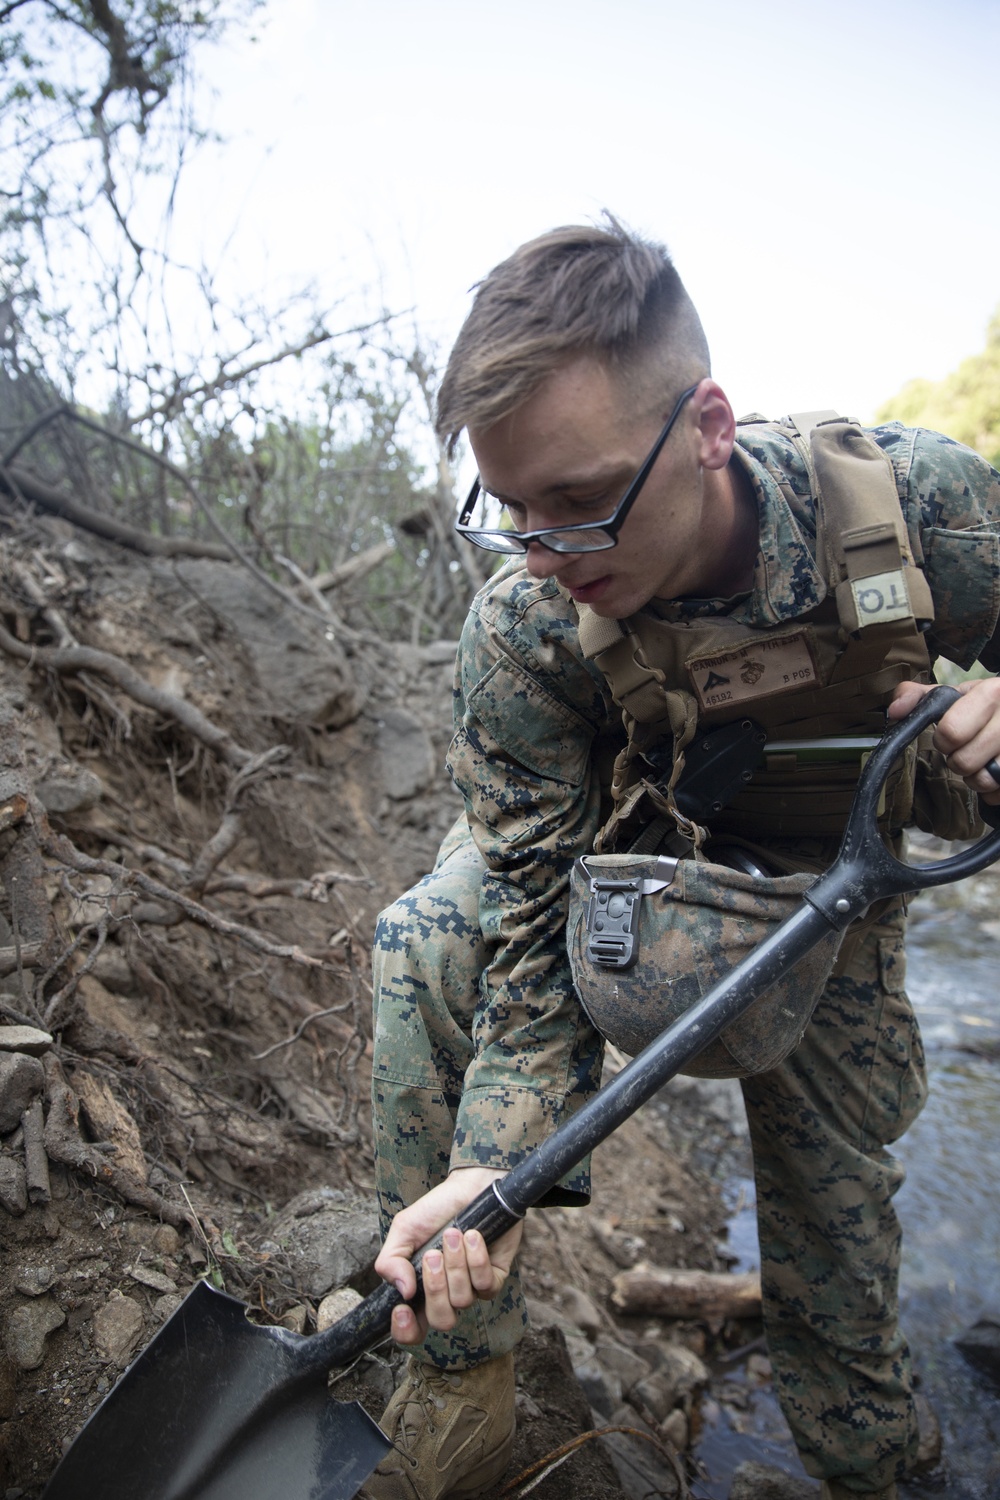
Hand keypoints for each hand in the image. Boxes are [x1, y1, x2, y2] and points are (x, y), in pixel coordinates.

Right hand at [374, 1168, 523, 1344]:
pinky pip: (486, 1285)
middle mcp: (447, 1295)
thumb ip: (391, 1260)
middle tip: (433, 1255)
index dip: (406, 1331)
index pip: (413, 1330)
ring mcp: (472, 1288)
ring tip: (454, 1234)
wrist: (470, 1186)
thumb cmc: (435, 1210)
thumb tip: (403, 1292)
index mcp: (421, 1289)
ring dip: (456, 1264)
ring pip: (463, 1300)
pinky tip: (473, 1235)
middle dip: (436, 1288)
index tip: (402, 1308)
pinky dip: (477, 1258)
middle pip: (441, 1321)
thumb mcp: (404, 1229)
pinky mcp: (496, 1277)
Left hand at [889, 677, 999, 804]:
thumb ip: (917, 696)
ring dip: (973, 777)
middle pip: (964, 761)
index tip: (947, 736)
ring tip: (978, 761)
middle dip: (956, 759)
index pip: (952, 731)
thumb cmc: (978, 707)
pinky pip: (997, 794)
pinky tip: (992, 771)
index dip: (943, 739)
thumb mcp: (951, 694)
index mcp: (991, 692)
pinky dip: (991, 789)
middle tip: (962, 750)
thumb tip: (895, 711)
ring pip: (983, 780)